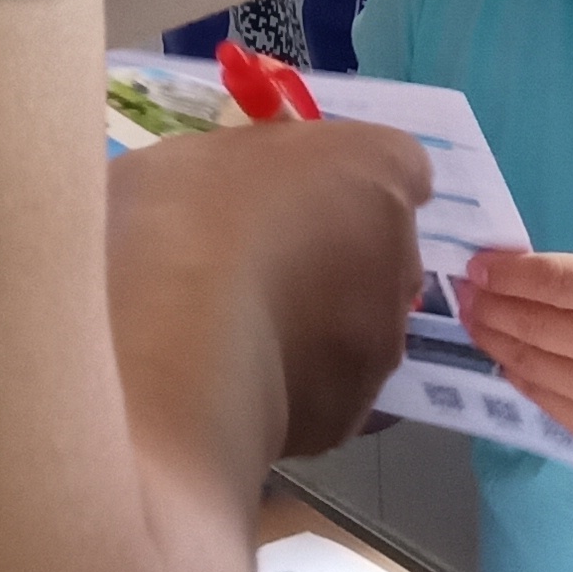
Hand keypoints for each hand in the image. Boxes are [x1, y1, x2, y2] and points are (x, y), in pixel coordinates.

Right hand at [108, 118, 428, 460]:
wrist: (170, 352)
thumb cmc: (179, 221)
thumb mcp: (195, 154)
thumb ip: (248, 170)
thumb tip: (244, 190)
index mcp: (374, 167)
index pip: (395, 166)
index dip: (347, 183)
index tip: (295, 196)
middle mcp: (402, 254)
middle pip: (379, 251)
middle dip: (331, 258)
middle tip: (254, 266)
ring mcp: (384, 343)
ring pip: (357, 327)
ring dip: (313, 327)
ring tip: (232, 337)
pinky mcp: (350, 417)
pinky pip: (325, 391)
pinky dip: (291, 387)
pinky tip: (232, 385)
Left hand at [458, 250, 572, 474]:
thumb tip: (534, 276)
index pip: (557, 280)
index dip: (508, 272)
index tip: (479, 265)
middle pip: (534, 321)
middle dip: (489, 303)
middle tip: (463, 291)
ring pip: (530, 362)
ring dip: (494, 338)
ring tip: (474, 319)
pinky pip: (545, 400)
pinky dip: (518, 376)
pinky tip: (505, 358)